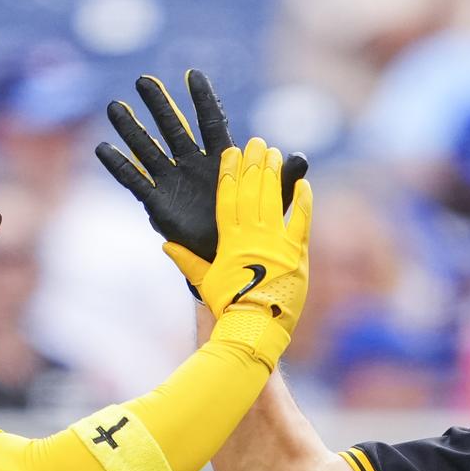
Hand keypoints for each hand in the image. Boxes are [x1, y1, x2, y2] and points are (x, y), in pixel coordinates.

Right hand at [95, 69, 308, 280]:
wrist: (231, 259)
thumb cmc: (252, 228)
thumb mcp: (270, 202)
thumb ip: (281, 179)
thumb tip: (300, 157)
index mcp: (220, 159)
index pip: (211, 122)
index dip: (202, 99)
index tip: (193, 74)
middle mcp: (193, 164)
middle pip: (173, 128)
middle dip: (158, 104)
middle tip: (142, 80)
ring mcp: (173, 181)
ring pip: (148, 149)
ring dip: (131, 129)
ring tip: (114, 106)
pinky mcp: (159, 203)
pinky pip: (135, 182)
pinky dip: (119, 167)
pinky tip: (103, 149)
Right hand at [192, 138, 313, 365]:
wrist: (255, 327)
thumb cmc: (228, 307)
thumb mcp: (205, 283)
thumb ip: (187, 261)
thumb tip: (166, 244)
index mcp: (229, 241)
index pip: (228, 199)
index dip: (230, 173)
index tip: (231, 153)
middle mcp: (252, 237)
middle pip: (252, 192)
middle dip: (254, 164)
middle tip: (257, 143)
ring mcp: (275, 243)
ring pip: (274, 200)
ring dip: (275, 174)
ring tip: (275, 153)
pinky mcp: (296, 254)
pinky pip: (300, 221)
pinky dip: (302, 201)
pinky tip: (303, 183)